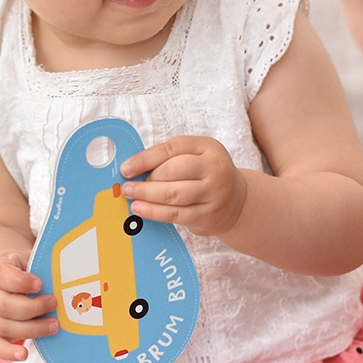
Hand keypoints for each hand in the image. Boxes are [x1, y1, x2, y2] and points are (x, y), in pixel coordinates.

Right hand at [0, 252, 57, 359]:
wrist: (2, 283)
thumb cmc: (24, 272)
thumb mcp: (30, 261)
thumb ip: (42, 267)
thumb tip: (67, 278)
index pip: (2, 275)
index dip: (21, 282)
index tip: (40, 283)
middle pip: (3, 305)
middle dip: (32, 308)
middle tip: (54, 305)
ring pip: (2, 326)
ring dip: (31, 329)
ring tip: (54, 326)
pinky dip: (8, 352)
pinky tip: (24, 354)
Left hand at [120, 135, 246, 236]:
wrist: (236, 201)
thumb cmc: (206, 176)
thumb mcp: (195, 157)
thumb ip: (168, 159)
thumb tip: (133, 169)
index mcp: (208, 147)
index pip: (172, 149)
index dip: (145, 158)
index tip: (126, 168)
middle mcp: (214, 168)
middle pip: (172, 172)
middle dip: (146, 179)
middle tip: (128, 186)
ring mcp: (213, 193)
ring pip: (173, 194)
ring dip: (147, 196)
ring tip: (131, 196)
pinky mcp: (207, 215)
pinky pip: (175, 214)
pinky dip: (154, 212)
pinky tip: (141, 210)